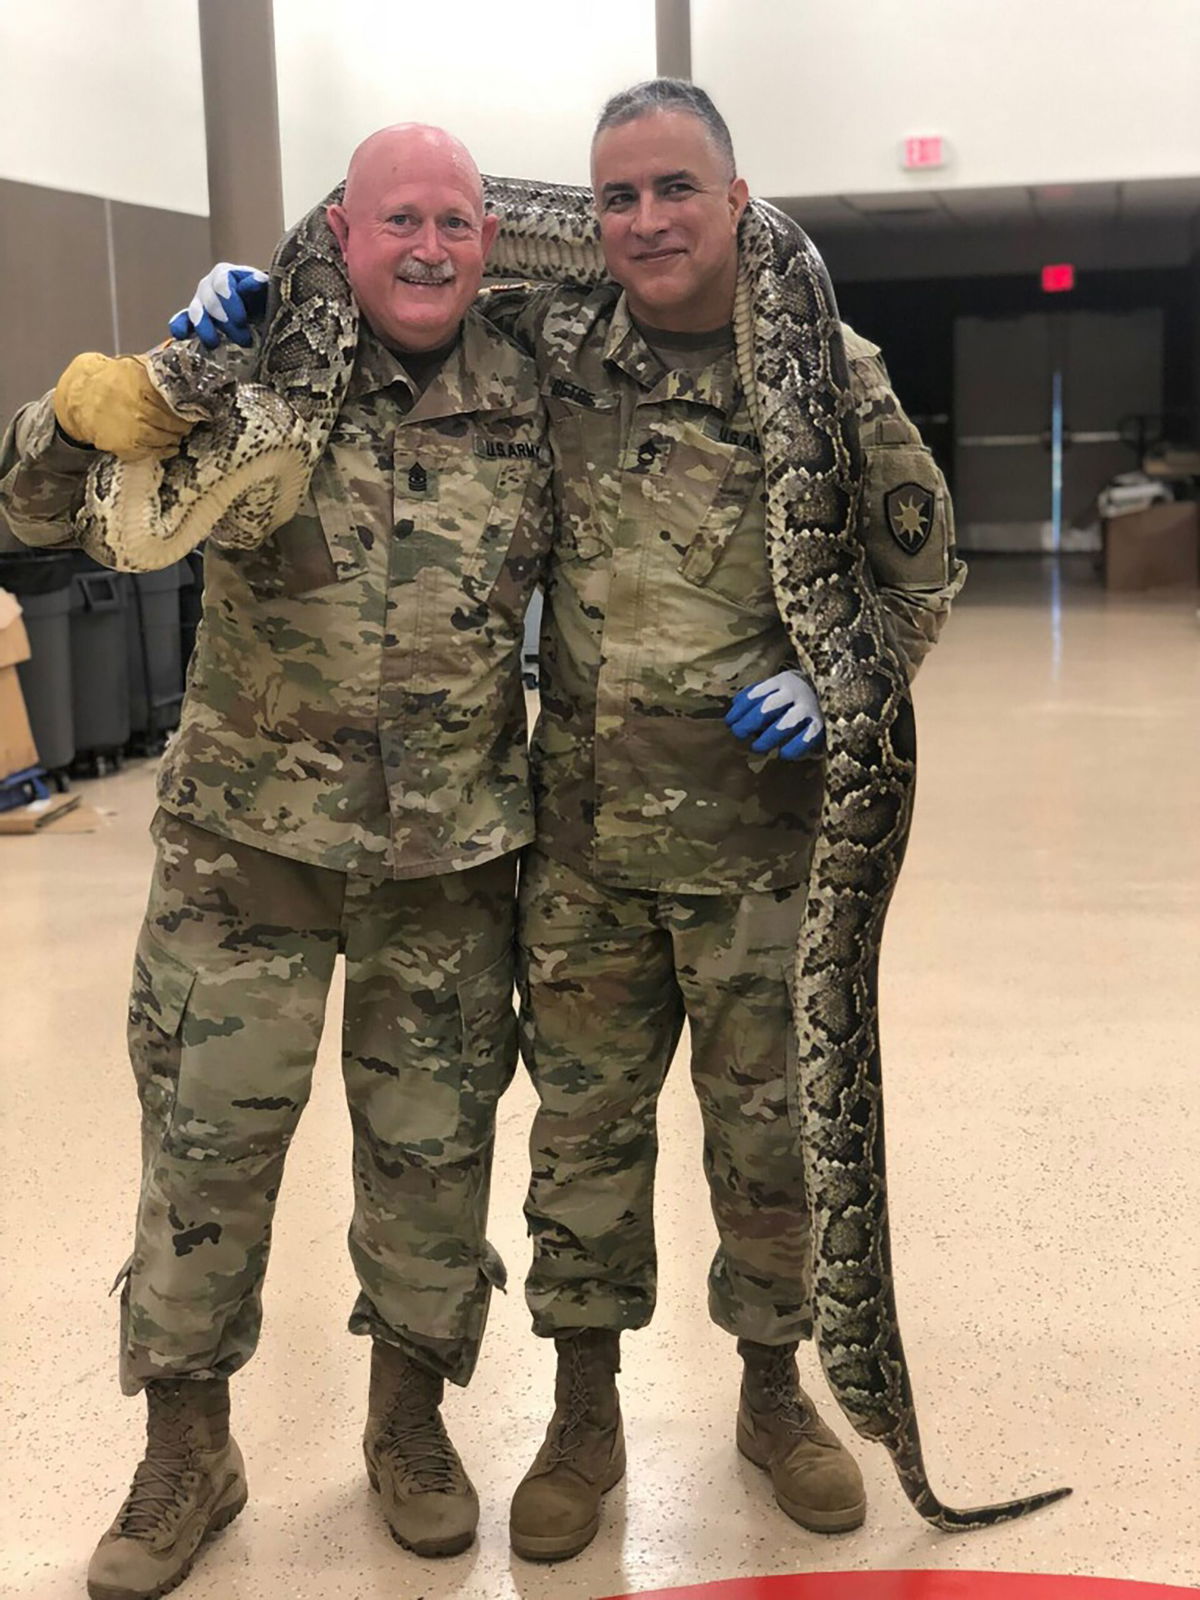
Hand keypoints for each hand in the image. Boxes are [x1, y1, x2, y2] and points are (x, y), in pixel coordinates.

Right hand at [52, 352, 194, 459]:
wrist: (81, 398)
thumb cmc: (111, 381)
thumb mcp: (133, 367)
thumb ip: (156, 367)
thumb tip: (181, 357)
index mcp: (143, 388)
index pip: (176, 404)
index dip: (187, 409)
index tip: (194, 410)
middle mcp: (140, 410)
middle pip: (174, 423)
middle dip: (184, 425)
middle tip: (187, 424)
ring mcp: (134, 430)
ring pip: (166, 438)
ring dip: (175, 437)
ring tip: (177, 433)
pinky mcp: (127, 446)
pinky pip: (153, 452)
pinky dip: (164, 450)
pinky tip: (169, 446)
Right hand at [168, 263, 267, 348]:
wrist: (256, 308)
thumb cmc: (261, 298)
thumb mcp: (264, 290)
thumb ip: (259, 285)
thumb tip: (256, 281)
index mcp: (224, 274)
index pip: (222, 284)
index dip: (230, 301)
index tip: (241, 320)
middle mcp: (207, 286)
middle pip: (210, 302)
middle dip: (226, 322)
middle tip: (244, 339)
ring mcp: (198, 303)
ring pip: (195, 313)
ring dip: (205, 329)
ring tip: (214, 344)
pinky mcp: (192, 319)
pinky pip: (181, 321)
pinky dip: (179, 327)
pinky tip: (179, 336)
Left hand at [725, 669, 824, 759]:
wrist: (833, 690)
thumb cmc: (794, 694)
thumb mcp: (777, 687)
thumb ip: (757, 695)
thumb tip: (735, 705)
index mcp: (782, 682)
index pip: (756, 694)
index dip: (740, 709)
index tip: (730, 721)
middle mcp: (796, 692)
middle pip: (768, 707)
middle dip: (749, 722)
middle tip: (739, 733)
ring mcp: (809, 708)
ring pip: (785, 724)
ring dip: (768, 737)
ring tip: (758, 746)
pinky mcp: (821, 724)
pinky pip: (806, 739)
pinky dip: (793, 748)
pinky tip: (783, 753)